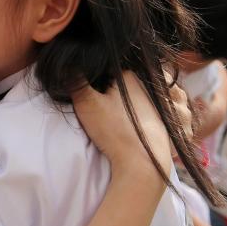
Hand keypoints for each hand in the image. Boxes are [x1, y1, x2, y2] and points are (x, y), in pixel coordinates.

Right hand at [72, 72, 175, 187]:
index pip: (105, 71)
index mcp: (129, 76)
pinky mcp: (160, 122)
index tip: (89, 98)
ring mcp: (155, 104)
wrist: (142, 162)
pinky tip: (124, 132)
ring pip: (128, 101)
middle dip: (107, 93)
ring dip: (119, 108)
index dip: (93, 83)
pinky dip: (131, 120)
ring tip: (111, 124)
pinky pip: (139, 115)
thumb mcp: (86, 102)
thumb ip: (74, 80)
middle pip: (118, 85)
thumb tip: (66, 63)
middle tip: (99, 112)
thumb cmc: (114, 130)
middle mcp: (146, 86)